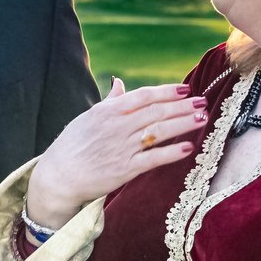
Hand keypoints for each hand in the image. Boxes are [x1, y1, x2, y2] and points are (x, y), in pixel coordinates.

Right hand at [25, 81, 207, 228]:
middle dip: (182, 106)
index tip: (184, 89)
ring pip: (159, 132)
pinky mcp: (125, 170)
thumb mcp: (87, 117)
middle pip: (156, 112)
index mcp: (107, 111)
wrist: (59, 176)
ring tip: (201, 119)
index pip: (143, 96)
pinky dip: (171, 152)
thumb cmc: (72, 145)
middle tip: (202, 102)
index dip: (166, 92)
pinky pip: (153, 159)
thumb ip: (108, 102)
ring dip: (183, 124)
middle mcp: (116, 127)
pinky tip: (188, 147)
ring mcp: (122, 148)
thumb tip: (119, 84)